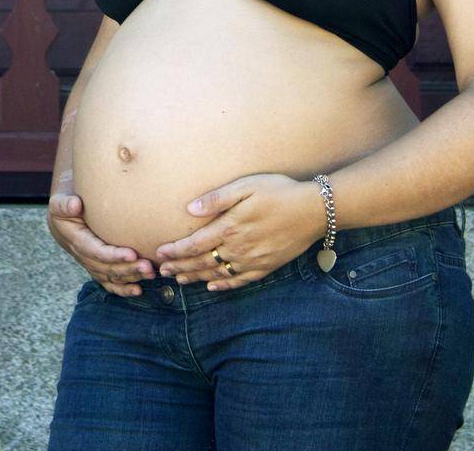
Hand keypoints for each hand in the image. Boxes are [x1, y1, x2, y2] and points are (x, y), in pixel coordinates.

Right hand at [46, 190, 155, 296]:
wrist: (62, 219)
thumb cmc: (64, 208)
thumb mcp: (59, 203)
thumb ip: (64, 204)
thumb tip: (75, 205)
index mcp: (77, 242)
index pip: (97, 252)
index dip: (114, 256)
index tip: (132, 254)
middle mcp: (85, 257)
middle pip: (108, 268)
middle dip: (129, 269)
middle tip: (148, 266)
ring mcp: (92, 265)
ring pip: (112, 277)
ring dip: (132, 277)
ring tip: (151, 274)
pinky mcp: (98, 268)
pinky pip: (110, 283)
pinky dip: (123, 289)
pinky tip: (139, 290)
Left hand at [153, 172, 327, 290]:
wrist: (313, 211)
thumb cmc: (278, 191)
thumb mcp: (246, 186)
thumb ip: (217, 199)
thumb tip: (190, 209)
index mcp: (230, 227)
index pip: (194, 245)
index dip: (175, 251)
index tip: (159, 254)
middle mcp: (238, 249)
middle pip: (202, 262)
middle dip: (180, 267)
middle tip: (161, 272)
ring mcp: (252, 261)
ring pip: (217, 274)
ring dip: (196, 277)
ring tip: (180, 280)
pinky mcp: (265, 267)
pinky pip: (239, 281)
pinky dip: (223, 286)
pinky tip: (213, 287)